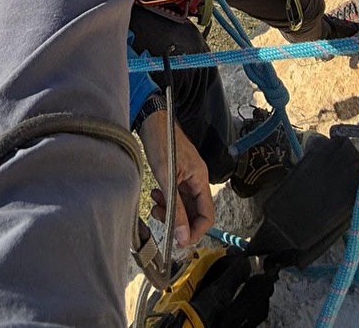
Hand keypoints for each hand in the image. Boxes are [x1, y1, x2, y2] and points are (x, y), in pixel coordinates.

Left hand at [138, 109, 213, 246]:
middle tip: (160, 216)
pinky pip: (175, 195)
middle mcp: (197, 180)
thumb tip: (183, 237)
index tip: (179, 240)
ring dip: (170, 210)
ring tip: (155, 203)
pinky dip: (166, 200)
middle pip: (194, 212)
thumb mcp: (166, 177)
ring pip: (183, 205)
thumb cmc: (161, 141)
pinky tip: (155, 194)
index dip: (195, 231)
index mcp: (200, 179)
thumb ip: (175, 208)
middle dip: (178, 219)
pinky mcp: (177, 174)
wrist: (151, 118)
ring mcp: (187, 177)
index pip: (207, 215)